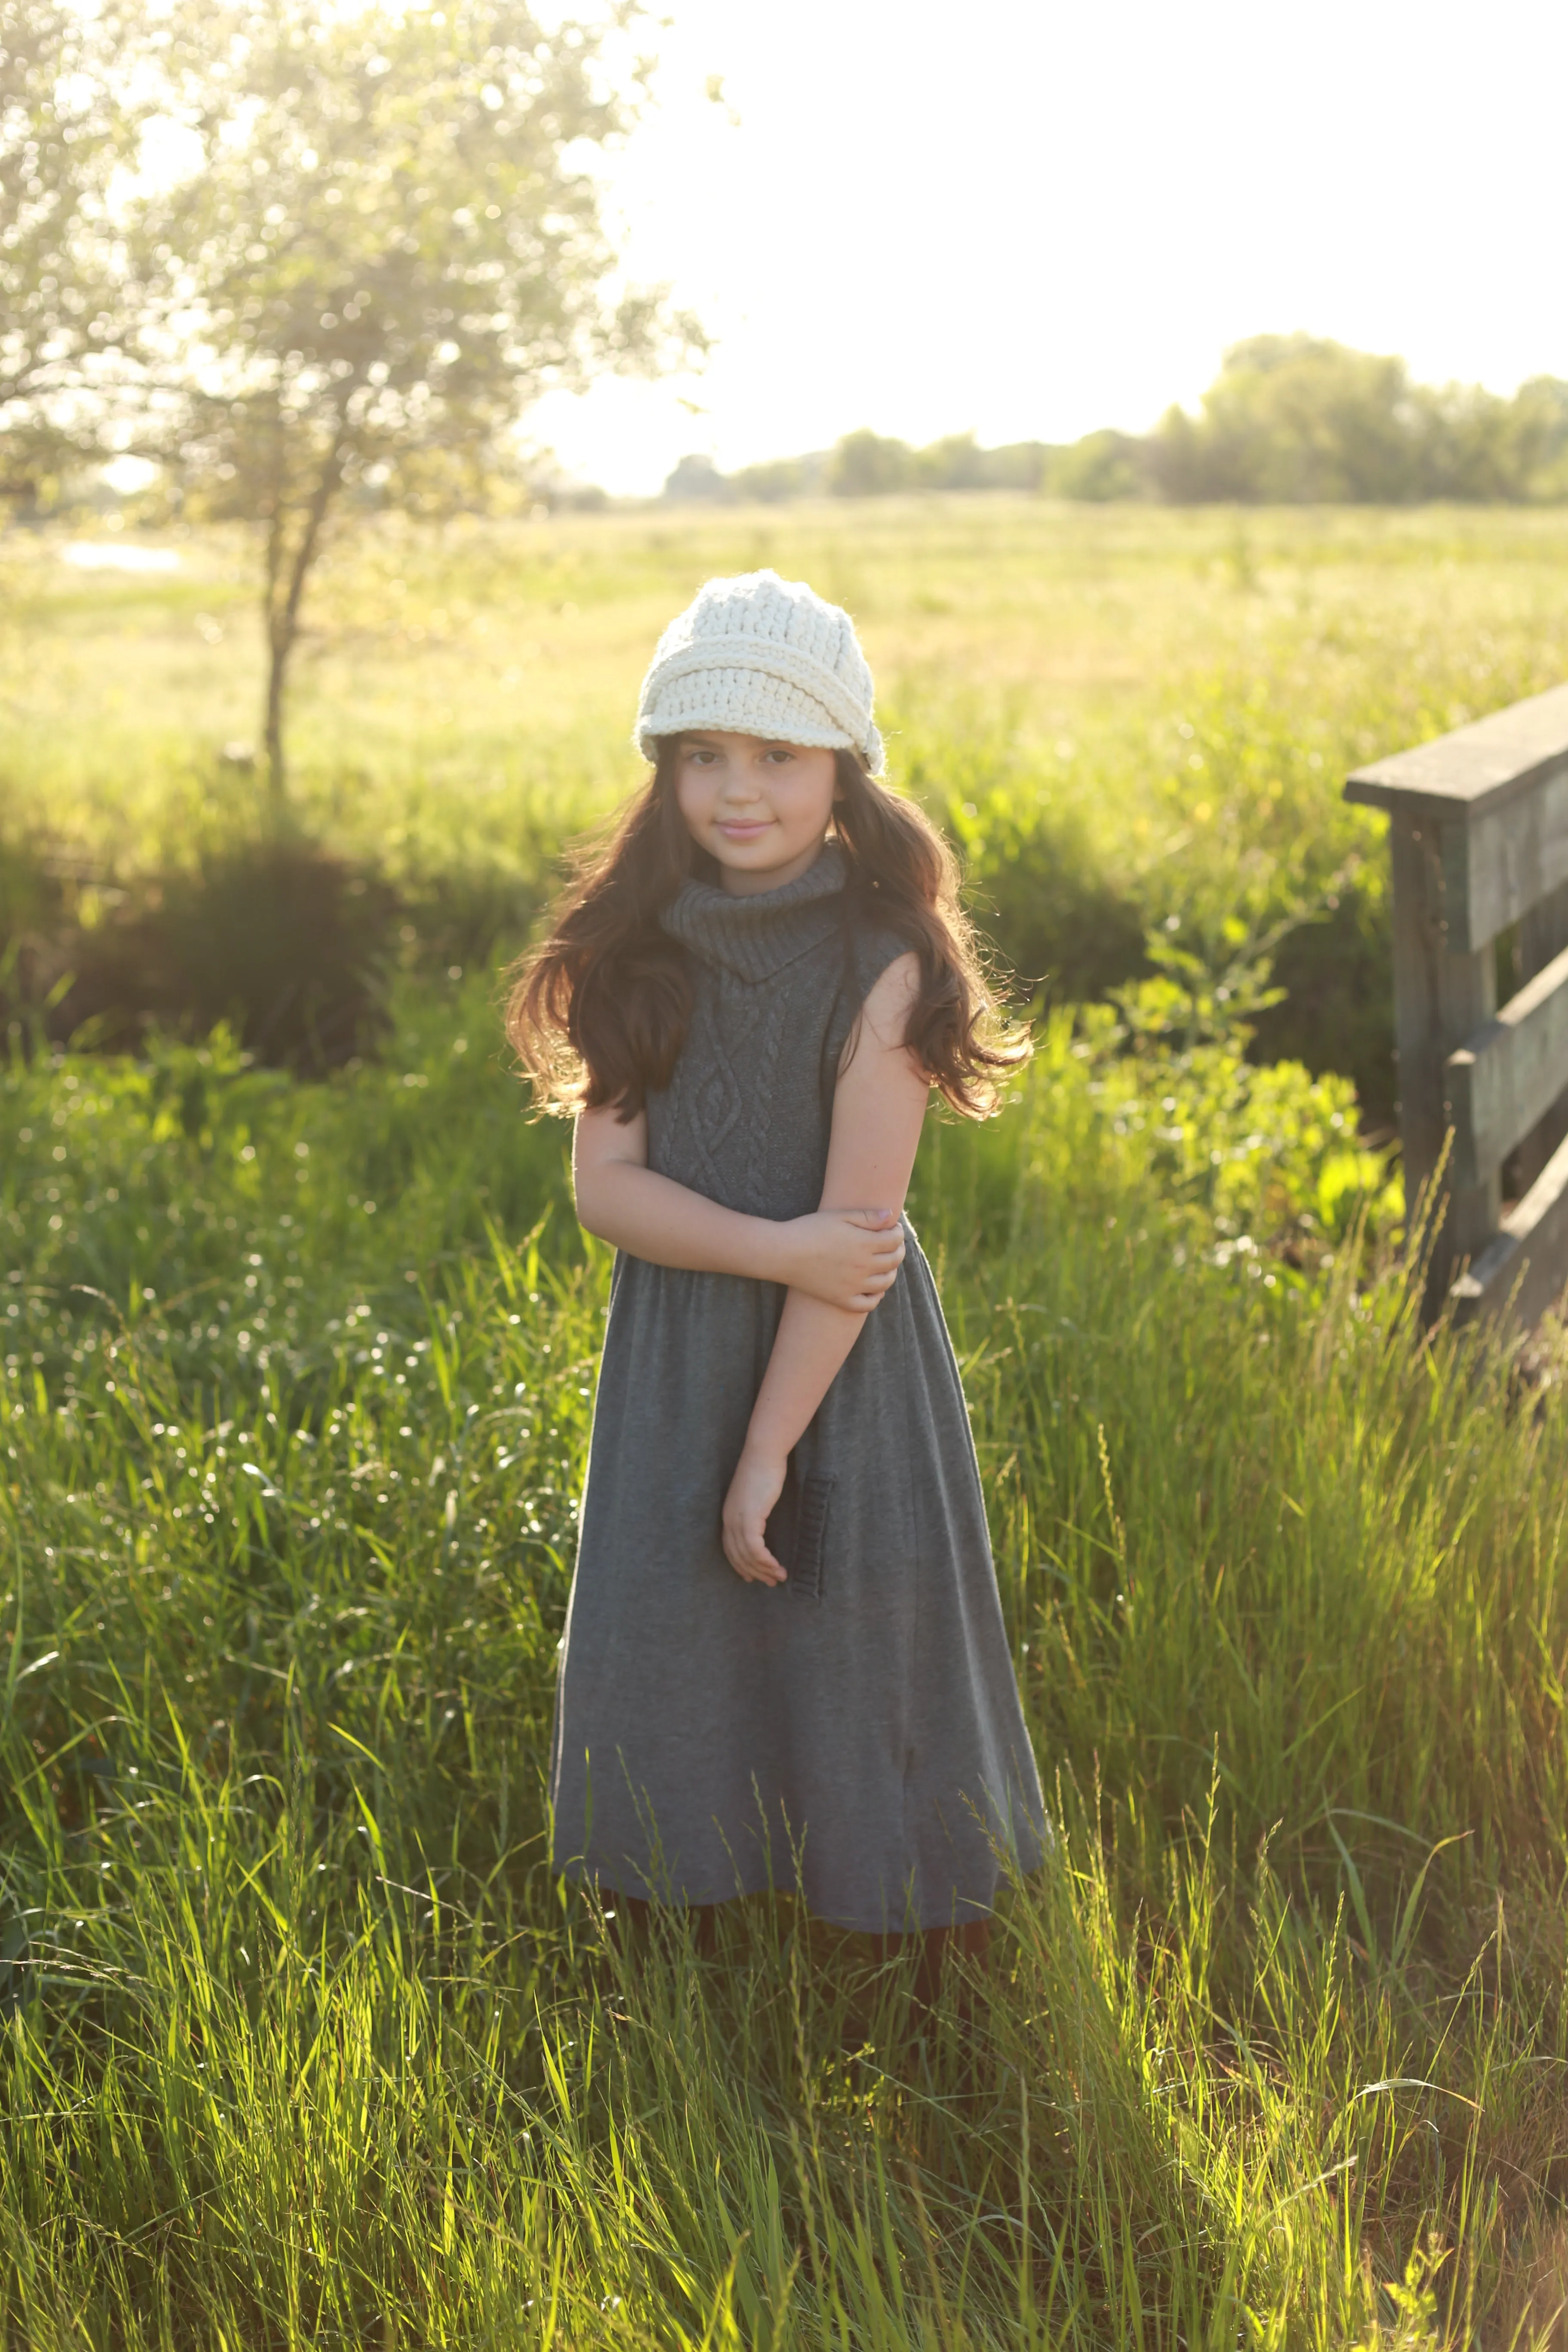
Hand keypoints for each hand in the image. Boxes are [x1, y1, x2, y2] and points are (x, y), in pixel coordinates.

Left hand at [721, 1444, 788, 1585]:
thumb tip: (762, 1521)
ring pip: (747, 1556)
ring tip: (779, 1577)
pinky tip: (777, 1566)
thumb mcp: (755, 1495)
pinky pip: (755, 1549)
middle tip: (771, 1581)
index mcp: (728, 1515)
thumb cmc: (763, 1470)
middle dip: (755, 1572)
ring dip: (764, 1570)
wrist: (763, 1454)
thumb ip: (755, 1510)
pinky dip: (766, 1561)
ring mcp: (737, 1520)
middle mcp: (729, 1520)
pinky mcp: (750, 1519)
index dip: (740, 1565)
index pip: (730, 1548)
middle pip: (738, 1556)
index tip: (751, 1577)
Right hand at [780, 1207, 904, 1310]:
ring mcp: (853, 1285)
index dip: (898, 1232)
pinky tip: (874, 1288)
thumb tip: (891, 1216)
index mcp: (864, 1243)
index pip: (895, 1240)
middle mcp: (863, 1266)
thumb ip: (868, 1216)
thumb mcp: (839, 1216)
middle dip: (898, 1250)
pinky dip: (876, 1297)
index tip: (892, 1228)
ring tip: (885, 1263)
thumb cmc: (809, 1229)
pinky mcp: (841, 1299)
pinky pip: (868, 1304)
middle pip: (894, 1261)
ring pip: (885, 1283)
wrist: (784, 1253)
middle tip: (892, 1244)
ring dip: (891, 1272)